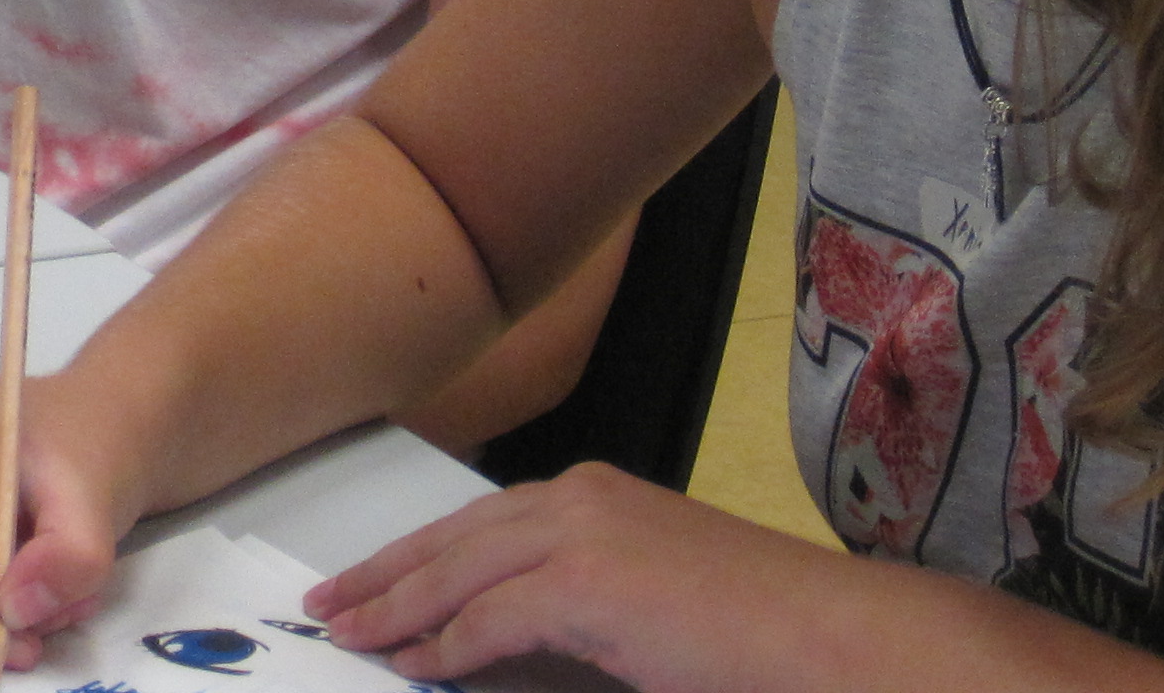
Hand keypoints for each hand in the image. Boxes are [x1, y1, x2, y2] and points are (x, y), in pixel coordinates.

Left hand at [307, 464, 879, 692]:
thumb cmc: (758, 635)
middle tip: (330, 603)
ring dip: (395, 610)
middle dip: (385, 573)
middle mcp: (578, 500)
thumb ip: (580, 607)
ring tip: (349, 635)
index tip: (369, 580)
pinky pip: (489, 619)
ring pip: (457, 575)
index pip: (480, 524)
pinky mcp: (587, 585)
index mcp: (595, 498)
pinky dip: (445, 646)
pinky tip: (413, 667)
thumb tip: (502, 640)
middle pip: (453, 539)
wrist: (833, 639)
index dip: (419, 555)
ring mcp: (582, 536)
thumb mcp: (650, 605)